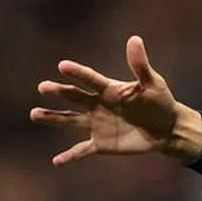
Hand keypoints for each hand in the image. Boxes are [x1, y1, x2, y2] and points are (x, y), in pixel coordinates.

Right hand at [32, 35, 200, 164]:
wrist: (166, 128)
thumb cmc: (160, 102)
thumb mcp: (153, 84)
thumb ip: (140, 66)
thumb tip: (135, 39)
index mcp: (108, 89)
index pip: (90, 79)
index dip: (78, 73)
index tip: (63, 66)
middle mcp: (97, 105)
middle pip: (74, 97)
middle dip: (59, 91)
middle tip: (43, 86)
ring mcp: (97, 124)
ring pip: (70, 120)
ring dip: (52, 118)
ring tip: (34, 114)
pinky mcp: (101, 143)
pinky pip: (82, 150)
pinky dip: (70, 156)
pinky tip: (57, 161)